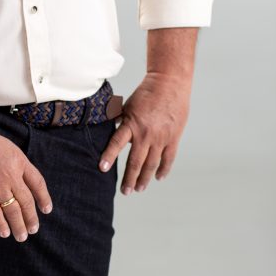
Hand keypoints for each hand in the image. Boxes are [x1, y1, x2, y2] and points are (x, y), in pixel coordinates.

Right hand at [0, 122, 52, 240]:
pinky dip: (1, 225)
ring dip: (19, 226)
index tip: (46, 209)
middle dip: (31, 218)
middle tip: (34, 229)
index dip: (44, 198)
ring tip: (21, 236)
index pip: (38, 183)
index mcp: (20, 161)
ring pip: (13, 212)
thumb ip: (16, 163)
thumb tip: (21, 178)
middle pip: (27, 202)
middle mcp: (12, 176)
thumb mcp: (6, 147)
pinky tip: (5, 233)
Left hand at [98, 71, 191, 193]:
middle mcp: (146, 133)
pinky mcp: (173, 138)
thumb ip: (120, 120)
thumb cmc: (146, 93)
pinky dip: (163, 170)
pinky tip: (158, 178)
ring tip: (139, 189)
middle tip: (125, 191)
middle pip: (136, 161)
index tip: (102, 168)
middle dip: (129, 178)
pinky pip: (168, 159)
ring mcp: (161, 137)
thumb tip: (107, 131)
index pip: (117, 143)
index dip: (109, 156)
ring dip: (144, 178)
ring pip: (152, 164)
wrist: (169, 83)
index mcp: (132, 123)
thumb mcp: (128, 105)